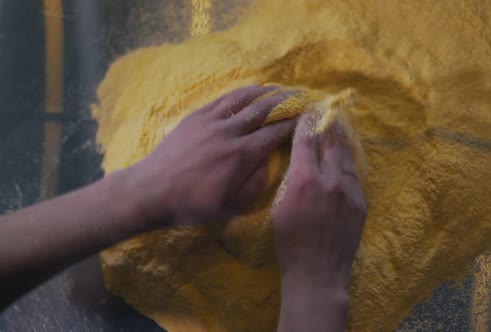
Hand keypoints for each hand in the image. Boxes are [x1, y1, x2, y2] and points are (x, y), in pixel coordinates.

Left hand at [130, 84, 295, 226]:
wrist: (151, 191)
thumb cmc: (192, 204)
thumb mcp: (230, 207)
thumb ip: (255, 185)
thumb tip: (268, 163)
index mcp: (241, 156)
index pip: (274, 134)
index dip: (293, 124)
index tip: (306, 117)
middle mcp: (230, 133)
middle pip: (263, 111)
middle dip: (284, 103)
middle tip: (300, 96)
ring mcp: (211, 122)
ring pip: (243, 100)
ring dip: (264, 93)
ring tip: (279, 88)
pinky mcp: (196, 117)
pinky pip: (223, 100)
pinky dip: (240, 93)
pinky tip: (249, 91)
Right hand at [273, 113, 366, 288]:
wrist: (318, 271)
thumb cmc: (289, 242)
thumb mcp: (280, 205)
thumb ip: (292, 177)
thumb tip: (299, 157)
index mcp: (304, 180)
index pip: (307, 140)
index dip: (307, 122)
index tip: (307, 109)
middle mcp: (330, 180)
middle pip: (329, 143)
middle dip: (326, 125)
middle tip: (325, 111)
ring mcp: (349, 191)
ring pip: (345, 156)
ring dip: (339, 140)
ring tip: (337, 126)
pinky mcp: (360, 202)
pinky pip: (353, 174)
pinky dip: (347, 161)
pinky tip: (344, 155)